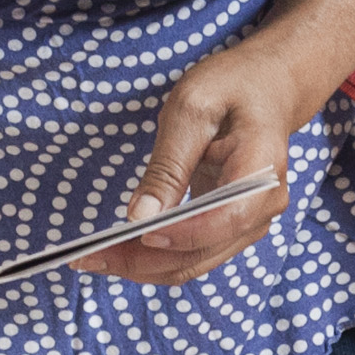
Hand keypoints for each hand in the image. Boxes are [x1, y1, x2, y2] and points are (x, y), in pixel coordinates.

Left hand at [84, 38, 311, 284]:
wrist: (268, 87)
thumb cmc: (231, 87)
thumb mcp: (192, 109)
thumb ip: (168, 165)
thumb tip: (140, 217)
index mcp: (262, 170)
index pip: (226, 219)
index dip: (181, 234)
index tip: (134, 233)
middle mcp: (264, 207)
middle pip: (202, 252)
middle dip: (143, 262)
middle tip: (86, 258)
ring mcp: (251, 221)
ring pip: (194, 263)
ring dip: (143, 267)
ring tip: (93, 259)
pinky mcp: (232, 227)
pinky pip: (193, 253)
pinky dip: (156, 258)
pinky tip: (119, 251)